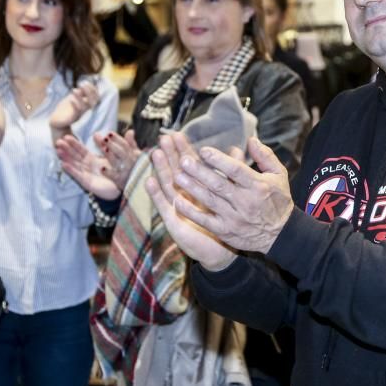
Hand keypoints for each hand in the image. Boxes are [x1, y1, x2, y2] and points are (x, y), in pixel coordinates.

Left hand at [49, 80, 99, 139]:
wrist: (57, 122)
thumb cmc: (66, 110)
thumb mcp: (73, 98)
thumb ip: (79, 93)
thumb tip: (84, 83)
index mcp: (86, 105)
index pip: (96, 97)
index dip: (93, 89)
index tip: (85, 81)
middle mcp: (85, 110)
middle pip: (94, 101)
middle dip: (90, 91)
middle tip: (82, 83)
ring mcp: (80, 114)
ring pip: (85, 106)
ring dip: (80, 97)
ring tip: (74, 90)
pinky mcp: (72, 118)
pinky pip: (77, 111)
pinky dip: (75, 104)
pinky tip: (70, 98)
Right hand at [55, 134, 121, 199]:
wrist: (123, 189)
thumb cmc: (122, 173)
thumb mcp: (125, 156)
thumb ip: (125, 144)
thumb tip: (132, 130)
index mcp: (93, 160)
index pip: (81, 150)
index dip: (74, 143)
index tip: (67, 136)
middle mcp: (88, 166)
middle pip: (75, 156)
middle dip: (67, 148)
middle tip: (58, 141)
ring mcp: (86, 174)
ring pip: (74, 164)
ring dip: (66, 157)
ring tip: (58, 150)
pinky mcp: (87, 182)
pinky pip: (78, 175)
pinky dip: (71, 170)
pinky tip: (63, 164)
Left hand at [96, 129, 141, 188]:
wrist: (140, 187)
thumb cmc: (136, 168)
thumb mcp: (135, 155)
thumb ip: (131, 143)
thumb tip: (130, 131)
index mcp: (134, 155)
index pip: (126, 145)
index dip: (117, 139)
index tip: (109, 133)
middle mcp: (131, 163)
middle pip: (122, 152)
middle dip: (114, 145)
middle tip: (105, 138)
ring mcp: (126, 173)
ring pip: (119, 163)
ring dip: (111, 156)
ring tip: (104, 149)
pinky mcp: (121, 182)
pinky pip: (115, 177)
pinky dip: (109, 173)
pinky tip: (102, 169)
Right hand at [145, 135, 236, 270]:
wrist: (220, 250)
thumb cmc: (224, 221)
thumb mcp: (229, 194)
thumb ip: (232, 171)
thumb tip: (236, 149)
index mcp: (198, 188)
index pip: (189, 165)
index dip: (183, 150)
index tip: (178, 135)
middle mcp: (185, 196)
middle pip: (175, 171)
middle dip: (170, 155)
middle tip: (164, 138)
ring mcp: (177, 209)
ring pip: (167, 185)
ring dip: (160, 170)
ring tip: (155, 154)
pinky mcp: (173, 222)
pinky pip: (164, 207)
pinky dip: (155, 195)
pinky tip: (149, 181)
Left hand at [158, 133, 293, 254]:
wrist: (281, 235)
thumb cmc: (278, 201)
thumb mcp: (279, 175)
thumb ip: (265, 156)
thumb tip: (251, 139)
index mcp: (257, 185)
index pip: (235, 170)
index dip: (218, 160)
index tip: (203, 150)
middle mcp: (245, 201)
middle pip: (219, 184)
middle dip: (199, 172)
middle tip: (183, 160)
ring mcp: (234, 217)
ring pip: (209, 201)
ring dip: (192, 188)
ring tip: (176, 176)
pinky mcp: (226, 231)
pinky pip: (205, 220)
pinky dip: (190, 212)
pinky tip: (177, 201)